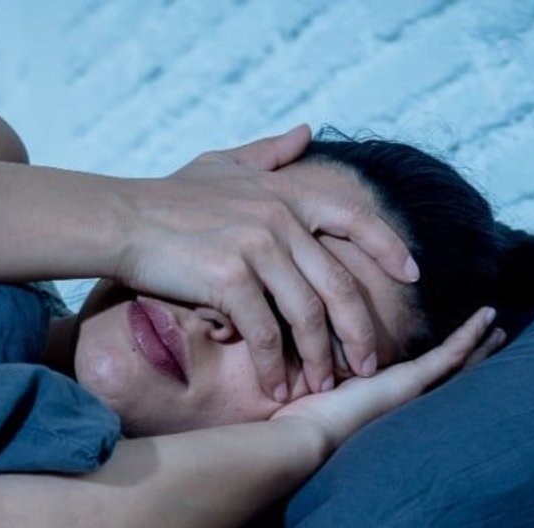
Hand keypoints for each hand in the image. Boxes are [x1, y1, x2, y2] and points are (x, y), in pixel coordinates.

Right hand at [114, 124, 417, 401]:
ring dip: (318, 358)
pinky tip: (276, 388)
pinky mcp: (229, 278)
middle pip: (339, 283)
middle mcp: (279, 219)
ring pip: (307, 314)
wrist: (120, 218)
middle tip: (369, 364)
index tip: (414, 274)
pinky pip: (264, 332)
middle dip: (359, 329)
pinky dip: (273, 365)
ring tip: (322, 387)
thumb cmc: (166, 196)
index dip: (388, 247)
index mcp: (285, 193)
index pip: (355, 218)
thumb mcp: (222, 164)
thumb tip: (306, 132)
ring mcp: (256, 247)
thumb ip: (269, 153)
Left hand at [269, 307, 504, 449]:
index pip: (405, 379)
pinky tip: (489, 317)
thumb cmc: (282, 424)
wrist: (294, 444)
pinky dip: (470, 336)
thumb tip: (259, 349)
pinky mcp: (408, 385)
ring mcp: (405, 394)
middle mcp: (395, 402)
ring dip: (477, 345)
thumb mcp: (295, 384)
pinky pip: (447, 357)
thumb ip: (296, 367)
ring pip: (452, 367)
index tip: (444, 347)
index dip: (426, 362)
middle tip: (493, 336)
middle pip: (441, 377)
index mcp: (372, 401)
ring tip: (499, 326)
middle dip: (467, 355)